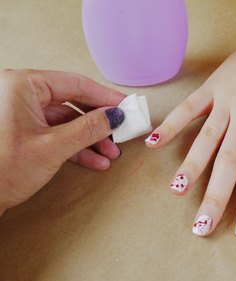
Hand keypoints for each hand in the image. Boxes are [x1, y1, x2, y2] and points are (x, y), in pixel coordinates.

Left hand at [0, 70, 124, 214]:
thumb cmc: (1, 169)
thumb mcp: (53, 147)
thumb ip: (88, 128)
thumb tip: (116, 115)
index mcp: (23, 85)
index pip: (76, 84)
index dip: (106, 97)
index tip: (127, 106)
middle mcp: (22, 94)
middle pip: (74, 102)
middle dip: (100, 122)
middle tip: (122, 130)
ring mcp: (23, 114)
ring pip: (68, 120)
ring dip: (91, 138)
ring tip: (111, 153)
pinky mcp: (25, 132)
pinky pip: (58, 133)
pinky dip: (77, 147)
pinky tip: (96, 161)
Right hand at [145, 2, 235, 240]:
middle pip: (228, 162)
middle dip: (215, 196)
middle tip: (201, 225)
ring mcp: (225, 100)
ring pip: (205, 139)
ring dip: (191, 165)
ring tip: (177, 190)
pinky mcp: (212, 88)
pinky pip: (189, 107)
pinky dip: (172, 124)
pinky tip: (155, 142)